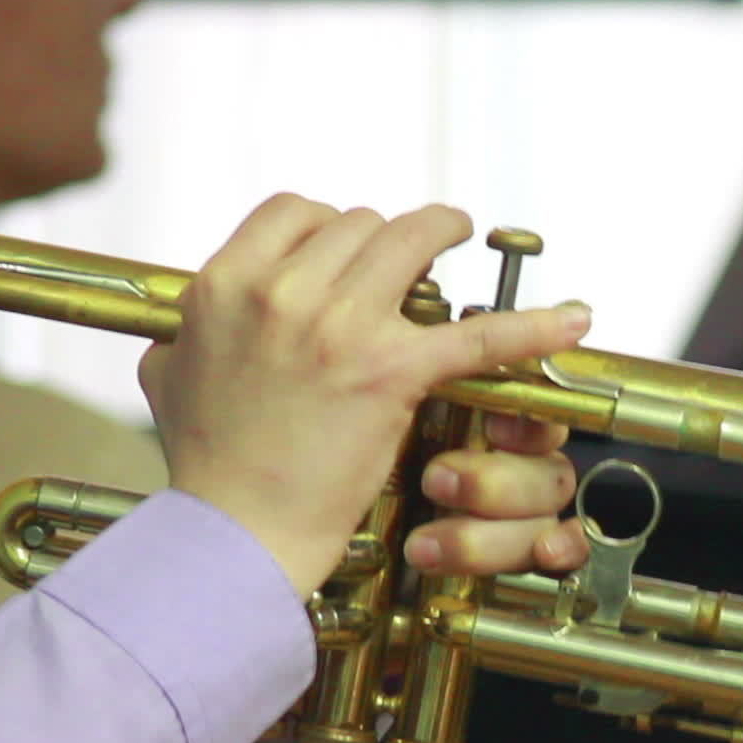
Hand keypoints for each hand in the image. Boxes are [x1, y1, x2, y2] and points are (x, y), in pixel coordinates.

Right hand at [138, 193, 591, 596]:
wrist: (234, 531)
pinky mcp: (391, 372)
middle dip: (388, 240)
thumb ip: (186, 333)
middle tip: (412, 257)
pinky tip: (573, 319)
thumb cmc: (206, 464)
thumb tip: (189, 325)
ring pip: (412, 242)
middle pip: (360, 225)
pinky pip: (477, 334)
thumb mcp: (169, 374)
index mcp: (226, 284)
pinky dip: (533, 326)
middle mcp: (281, 291)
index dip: (331, 225)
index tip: (350, 248)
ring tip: (463, 237)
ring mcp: (339, 327)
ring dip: (443, 235)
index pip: (294, 212)